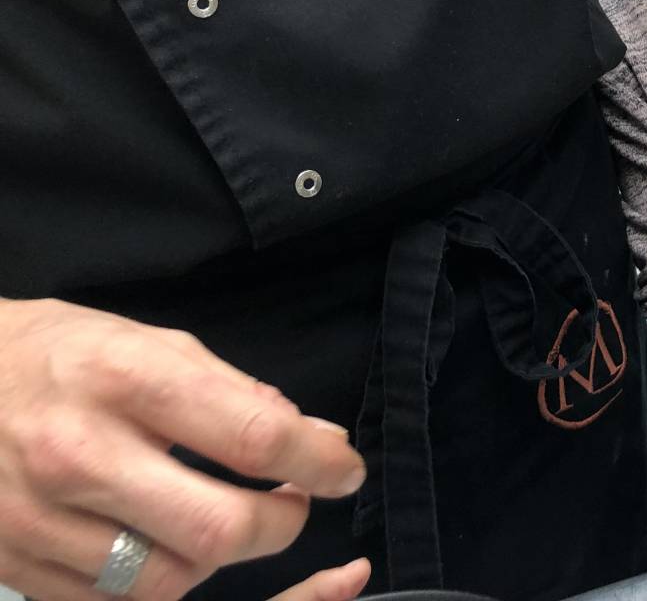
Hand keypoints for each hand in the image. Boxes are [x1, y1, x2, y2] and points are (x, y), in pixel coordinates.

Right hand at [0, 298, 365, 600]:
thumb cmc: (57, 353)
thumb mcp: (149, 340)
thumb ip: (233, 391)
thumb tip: (312, 436)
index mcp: (125, 380)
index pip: (253, 437)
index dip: (319, 462)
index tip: (343, 469)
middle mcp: (80, 454)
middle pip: (218, 529)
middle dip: (280, 526)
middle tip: (293, 503)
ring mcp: (40, 520)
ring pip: (168, 581)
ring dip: (217, 560)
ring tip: (227, 523)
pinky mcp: (15, 567)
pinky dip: (157, 583)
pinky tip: (168, 546)